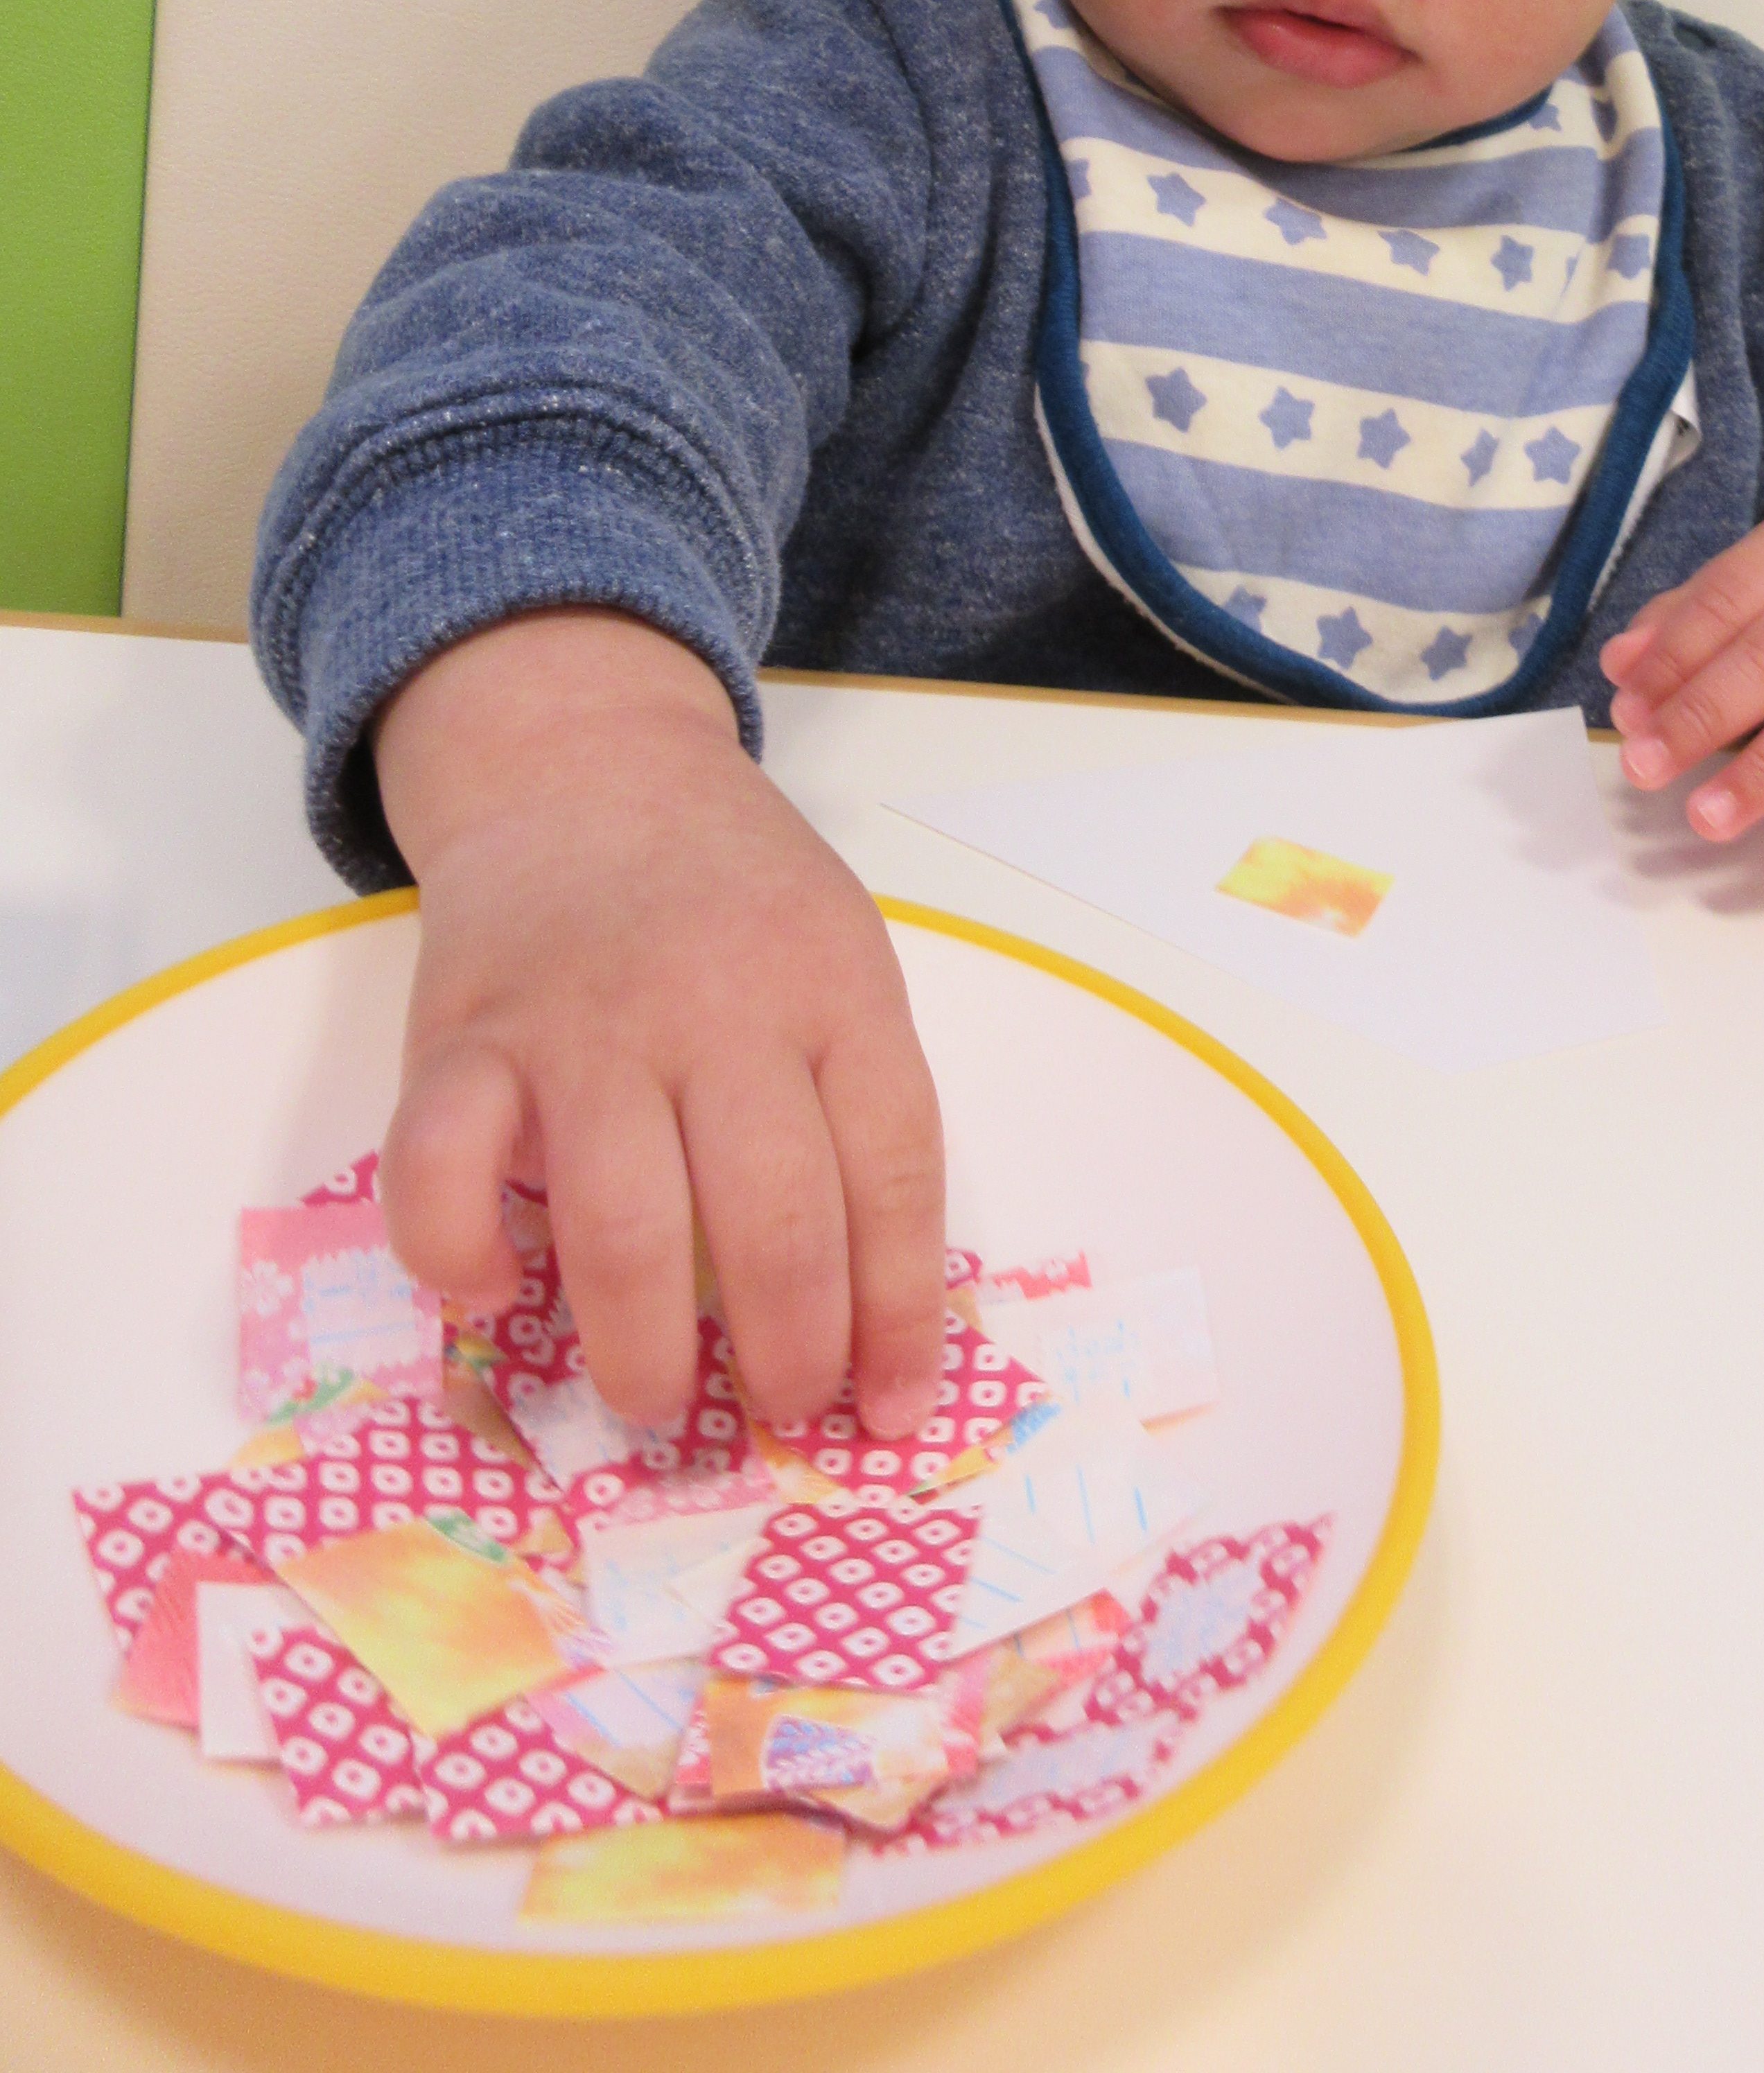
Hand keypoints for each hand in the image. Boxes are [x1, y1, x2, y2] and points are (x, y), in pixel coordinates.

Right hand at [370, 610, 946, 1434]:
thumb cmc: (730, 897)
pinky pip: (444, 1173)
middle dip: (787, 1354)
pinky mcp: (464, 1036)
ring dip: (645, 1349)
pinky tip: (494, 1294)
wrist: (586, 763)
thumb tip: (874, 1313)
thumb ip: (851, 1101)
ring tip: (657, 1403)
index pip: (893, 1171)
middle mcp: (716, 1007)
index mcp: (833, 989)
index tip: (894, 1409)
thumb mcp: (835, 958)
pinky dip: (460, 1258)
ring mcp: (584, 1023)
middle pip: (773, 1217)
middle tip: (780, 1416)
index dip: (903, 1310)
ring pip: (624, 1224)